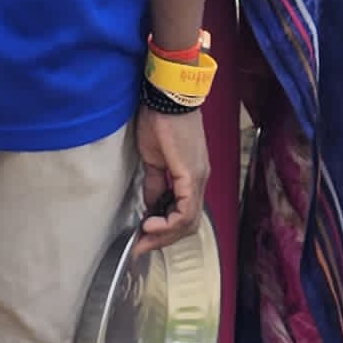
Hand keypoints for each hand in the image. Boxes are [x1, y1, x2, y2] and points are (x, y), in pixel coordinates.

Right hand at [130, 96, 206, 251]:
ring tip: (144, 236)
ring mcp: (199, 177)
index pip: (184, 215)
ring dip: (165, 234)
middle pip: (188, 224)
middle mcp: (200, 180)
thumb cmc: (159, 120)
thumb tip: (150, 205)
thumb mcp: (153, 158)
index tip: (141, 238)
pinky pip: (185, 209)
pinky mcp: (192, 174)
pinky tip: (150, 222)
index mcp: (192, 176)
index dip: (164, 232)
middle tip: (141, 245)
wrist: (166, 96)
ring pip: (189, 221)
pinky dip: (168, 222)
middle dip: (163, 239)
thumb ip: (154, 184)